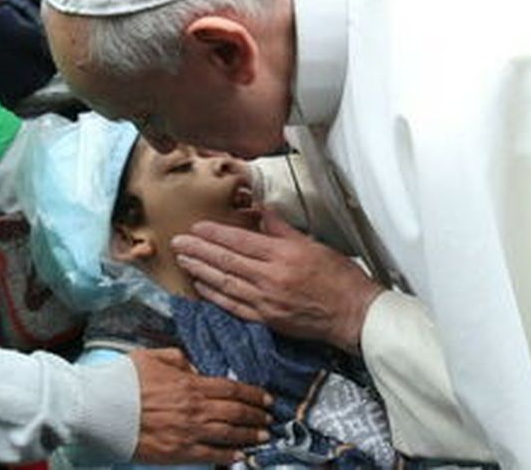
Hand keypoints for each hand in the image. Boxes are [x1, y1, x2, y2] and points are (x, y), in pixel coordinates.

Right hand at [129, 348, 271, 462]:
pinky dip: (228, 456)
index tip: (266, 397)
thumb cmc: (123, 380)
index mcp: (190, 384)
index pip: (231, 388)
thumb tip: (196, 368)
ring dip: (249, 435)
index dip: (252, 393)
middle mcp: (195, 409)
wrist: (100, 409)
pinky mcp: (178, 451)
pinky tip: (240, 456)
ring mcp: (188, 432)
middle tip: (270, 417)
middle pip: (235, 412)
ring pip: (229, 434)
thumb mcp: (153, 357)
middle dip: (256, 415)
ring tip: (263, 436)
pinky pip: (210, 455)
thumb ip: (179, 359)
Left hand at [173, 212, 383, 352]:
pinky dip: (215, 295)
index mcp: (283, 255)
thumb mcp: (312, 244)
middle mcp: (271, 278)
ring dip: (200, 272)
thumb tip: (260, 211)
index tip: (196, 228)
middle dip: (199, 251)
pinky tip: (201, 287)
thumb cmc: (339, 278)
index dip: (214, 234)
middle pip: (226, 261)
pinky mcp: (267, 319)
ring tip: (183, 261)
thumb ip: (281, 229)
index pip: (239, 241)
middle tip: (178, 243)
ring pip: (225, 283)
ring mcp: (266, 301)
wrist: (353, 313)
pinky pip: (233, 306)